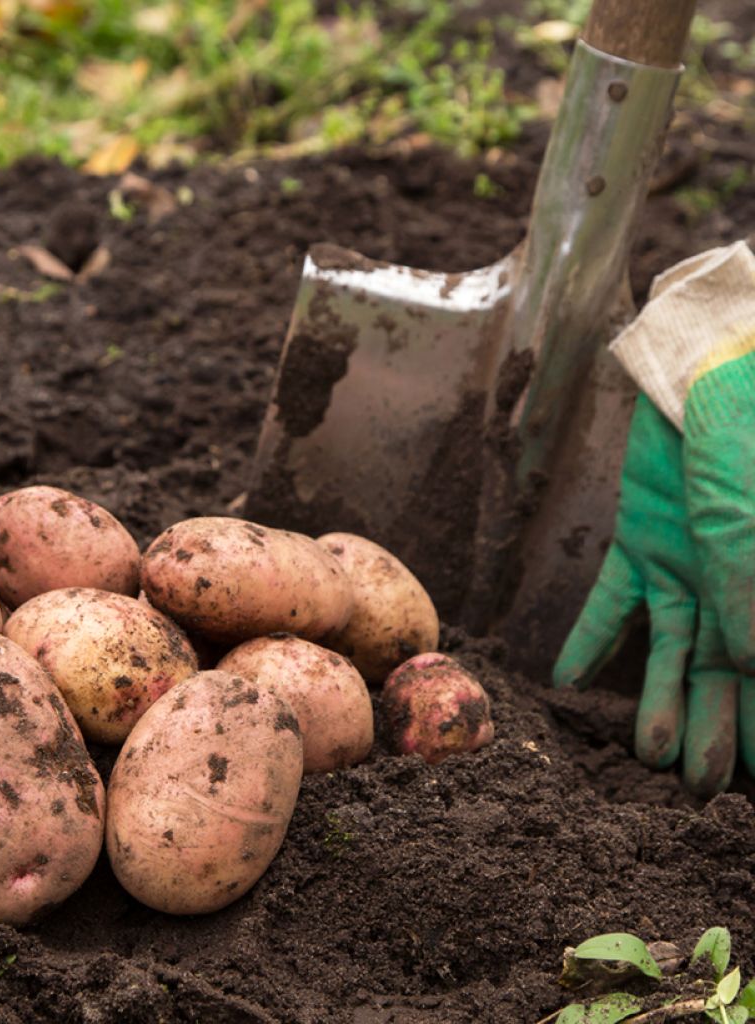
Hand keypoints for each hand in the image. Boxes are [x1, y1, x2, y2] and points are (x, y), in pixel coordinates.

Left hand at [553, 394, 738, 796]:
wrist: (711, 367)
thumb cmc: (747, 432)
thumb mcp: (744, 514)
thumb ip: (745, 582)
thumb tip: (752, 665)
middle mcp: (739, 585)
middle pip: (727, 674)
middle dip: (715, 729)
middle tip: (699, 788)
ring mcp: (689, 566)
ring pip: (673, 651)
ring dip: (658, 699)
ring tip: (648, 754)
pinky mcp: (641, 542)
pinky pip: (613, 602)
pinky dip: (589, 638)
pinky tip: (568, 680)